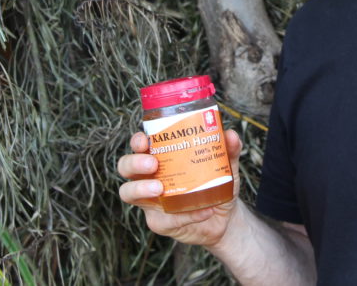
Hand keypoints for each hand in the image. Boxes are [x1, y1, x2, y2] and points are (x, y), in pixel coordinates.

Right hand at [118, 128, 242, 247]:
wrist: (224, 217)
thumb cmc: (217, 183)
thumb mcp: (226, 165)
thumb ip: (229, 150)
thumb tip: (230, 135)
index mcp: (161, 156)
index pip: (140, 145)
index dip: (137, 141)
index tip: (145, 140)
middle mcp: (149, 176)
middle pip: (125, 166)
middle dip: (134, 163)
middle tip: (153, 164)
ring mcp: (150, 200)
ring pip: (128, 193)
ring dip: (141, 189)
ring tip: (160, 188)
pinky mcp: (159, 222)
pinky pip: (163, 219)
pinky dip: (183, 216)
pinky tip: (202, 211)